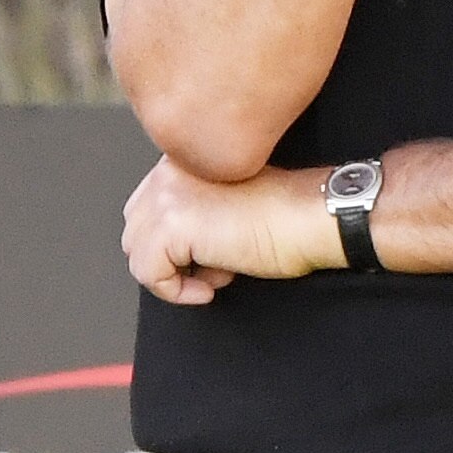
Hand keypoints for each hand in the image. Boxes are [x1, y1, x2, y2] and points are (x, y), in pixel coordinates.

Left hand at [122, 157, 344, 304]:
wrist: (315, 217)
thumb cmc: (288, 215)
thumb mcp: (227, 205)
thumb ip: (194, 213)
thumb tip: (173, 251)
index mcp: (183, 160)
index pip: (148, 208)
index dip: (175, 242)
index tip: (209, 257)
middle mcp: (168, 171)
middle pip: (136, 229)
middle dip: (168, 257)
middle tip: (211, 268)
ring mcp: (167, 195)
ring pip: (137, 252)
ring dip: (174, 274)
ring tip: (216, 274)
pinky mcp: (173, 225)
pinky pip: (147, 272)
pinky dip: (174, 291)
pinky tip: (209, 288)